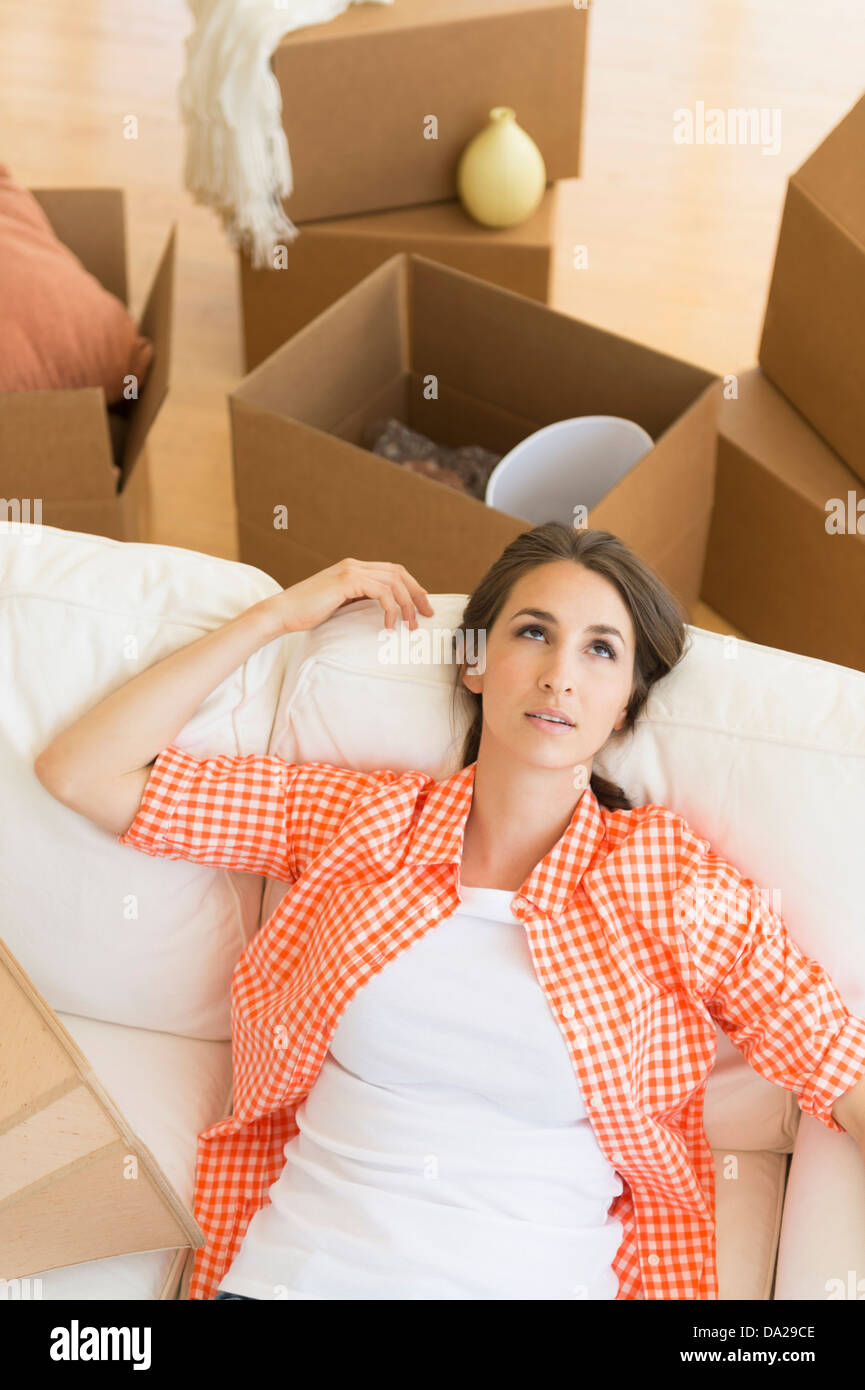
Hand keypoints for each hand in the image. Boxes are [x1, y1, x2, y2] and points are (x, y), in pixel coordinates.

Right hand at [265, 558, 434, 635]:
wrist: (282, 613)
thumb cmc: (307, 614)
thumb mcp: (339, 605)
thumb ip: (358, 601)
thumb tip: (382, 611)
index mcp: (354, 569)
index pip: (393, 571)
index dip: (412, 587)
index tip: (422, 606)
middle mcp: (354, 565)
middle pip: (399, 572)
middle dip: (417, 593)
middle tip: (427, 614)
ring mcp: (350, 571)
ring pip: (393, 582)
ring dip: (407, 604)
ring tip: (410, 625)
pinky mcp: (346, 581)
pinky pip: (381, 592)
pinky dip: (390, 609)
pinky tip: (388, 626)